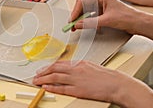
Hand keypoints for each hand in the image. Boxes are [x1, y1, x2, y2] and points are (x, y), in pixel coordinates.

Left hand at [33, 60, 152, 107]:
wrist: (116, 84)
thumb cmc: (105, 76)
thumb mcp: (90, 66)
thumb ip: (78, 67)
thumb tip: (68, 68)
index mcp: (78, 63)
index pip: (59, 63)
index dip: (48, 67)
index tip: (42, 69)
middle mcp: (75, 69)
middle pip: (54, 69)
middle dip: (43, 72)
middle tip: (36, 75)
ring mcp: (76, 79)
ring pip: (55, 78)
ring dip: (44, 79)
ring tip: (36, 81)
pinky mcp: (78, 90)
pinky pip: (62, 88)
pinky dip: (52, 87)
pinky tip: (46, 87)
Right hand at [70, 0, 139, 33]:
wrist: (139, 23)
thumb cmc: (128, 17)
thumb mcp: (107, 20)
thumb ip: (90, 23)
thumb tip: (78, 24)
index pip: (82, 1)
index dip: (75, 11)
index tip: (71, 21)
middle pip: (83, 6)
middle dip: (77, 16)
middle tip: (72, 25)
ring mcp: (102, 5)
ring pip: (86, 11)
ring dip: (82, 19)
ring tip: (78, 27)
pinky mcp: (103, 12)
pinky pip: (91, 15)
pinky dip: (88, 21)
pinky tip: (89, 26)